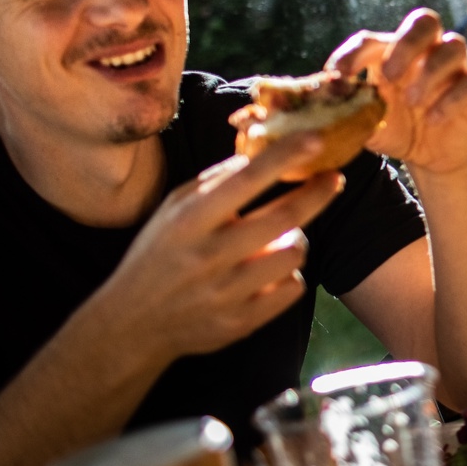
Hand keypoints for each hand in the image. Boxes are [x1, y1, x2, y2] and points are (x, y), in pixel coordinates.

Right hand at [99, 132, 341, 363]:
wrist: (132, 326)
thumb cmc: (159, 254)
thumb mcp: (173, 208)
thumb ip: (214, 181)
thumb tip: (258, 155)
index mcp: (190, 221)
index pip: (245, 181)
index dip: (284, 157)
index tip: (316, 139)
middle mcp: (208, 256)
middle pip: (284, 219)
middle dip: (317, 193)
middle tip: (334, 178)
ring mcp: (225, 293)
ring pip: (293, 254)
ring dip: (297, 239)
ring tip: (282, 236)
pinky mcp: (239, 323)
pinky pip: (291, 289)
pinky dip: (289, 275)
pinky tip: (271, 271)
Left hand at [326, 8, 466, 176]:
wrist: (429, 156)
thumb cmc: (394, 128)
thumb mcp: (364, 121)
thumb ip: (345, 106)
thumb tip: (316, 95)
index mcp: (393, 52)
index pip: (373, 39)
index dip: (354, 52)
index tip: (338, 75)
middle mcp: (427, 51)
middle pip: (425, 21)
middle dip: (406, 44)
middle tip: (388, 74)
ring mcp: (455, 68)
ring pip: (454, 45)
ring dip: (430, 71)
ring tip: (413, 101)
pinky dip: (452, 99)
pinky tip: (434, 119)